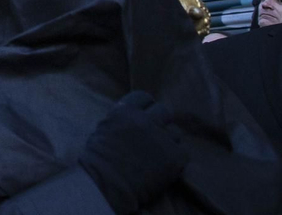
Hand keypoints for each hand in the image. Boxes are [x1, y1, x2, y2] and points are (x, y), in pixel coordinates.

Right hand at [76, 91, 188, 214]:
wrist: (107, 184)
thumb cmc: (98, 160)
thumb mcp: (104, 129)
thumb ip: (121, 119)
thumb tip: (134, 117)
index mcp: (125, 111)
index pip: (144, 97)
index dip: (146, 107)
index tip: (146, 116)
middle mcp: (146, 120)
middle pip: (164, 111)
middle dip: (160, 122)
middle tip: (155, 135)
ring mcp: (162, 138)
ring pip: (176, 132)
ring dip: (169, 140)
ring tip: (160, 153)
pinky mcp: (175, 157)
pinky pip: (183, 152)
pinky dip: (176, 158)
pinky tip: (166, 165)